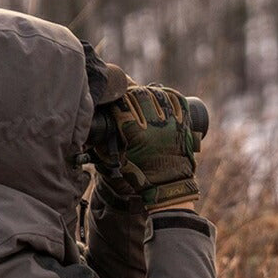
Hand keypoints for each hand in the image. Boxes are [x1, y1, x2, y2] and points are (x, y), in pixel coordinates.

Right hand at [111, 85, 198, 211]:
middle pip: (139, 95)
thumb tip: (93, 137)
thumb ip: (106, 150)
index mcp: (136, 134)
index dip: (115, 100)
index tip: (112, 101)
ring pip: (157, 93)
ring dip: (147, 91)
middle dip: (130, 93)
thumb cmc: (143, 177)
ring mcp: (171, 121)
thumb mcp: (120, 163)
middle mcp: (154, 124)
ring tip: (142, 96)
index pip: (122, 105)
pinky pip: (176, 99)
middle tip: (126, 96)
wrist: (170, 186)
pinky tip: (160, 94)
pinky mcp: (183, 121)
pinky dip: (167, 94)